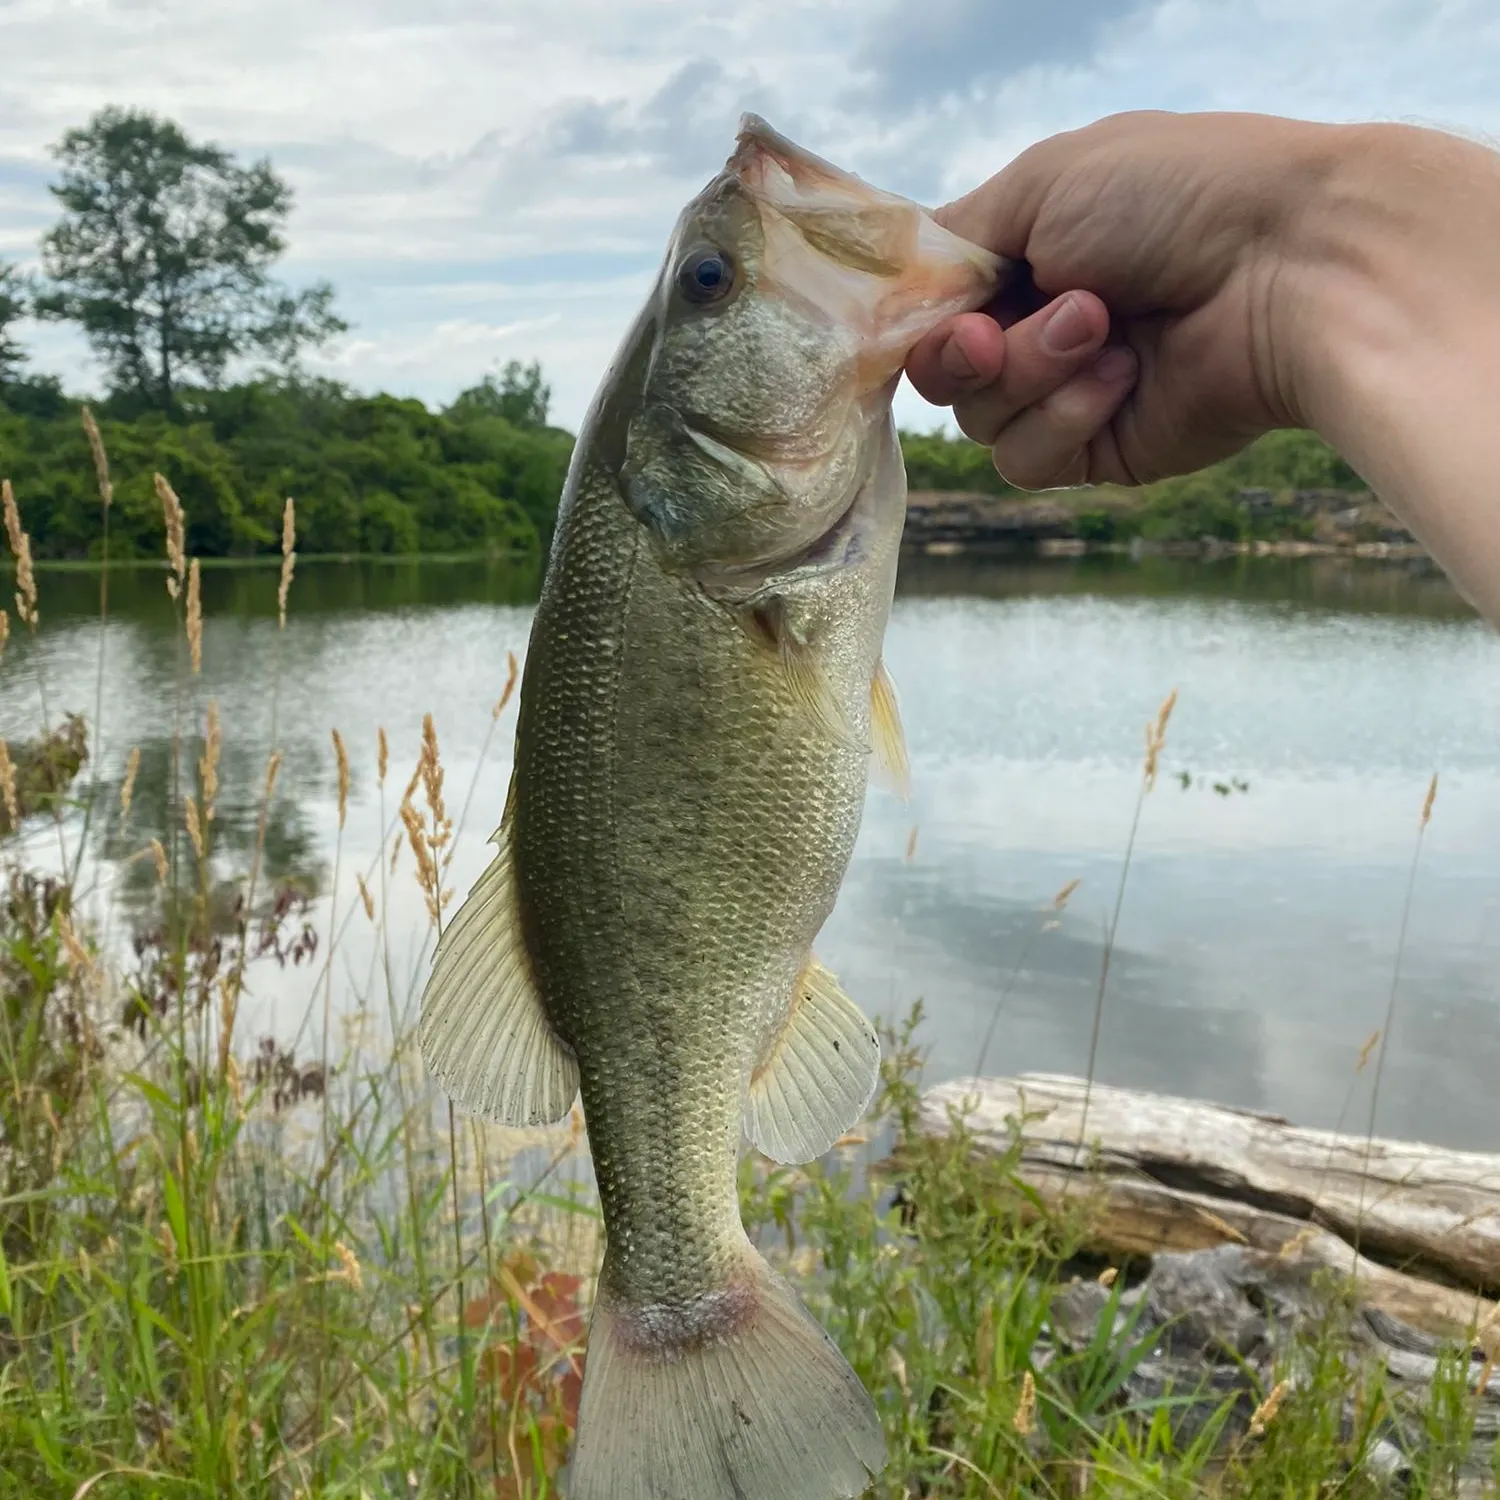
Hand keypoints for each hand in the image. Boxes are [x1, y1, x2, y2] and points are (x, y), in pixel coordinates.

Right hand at [906, 111, 1342, 489]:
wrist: (1286, 265)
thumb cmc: (1172, 199)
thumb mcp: (1042, 184)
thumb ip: (955, 240)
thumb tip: (901, 293)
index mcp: (1028, 257)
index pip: (933, 310)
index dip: (919, 321)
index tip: (933, 313)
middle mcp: (1040, 327)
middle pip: (943, 376)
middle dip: (967, 354)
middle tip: (1000, 329)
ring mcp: (1069, 393)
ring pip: (980, 423)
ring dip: (1030, 373)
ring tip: (1105, 328)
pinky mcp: (1100, 450)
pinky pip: (1029, 460)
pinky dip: (1065, 417)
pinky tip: (1123, 376)